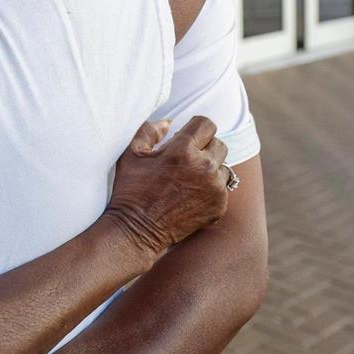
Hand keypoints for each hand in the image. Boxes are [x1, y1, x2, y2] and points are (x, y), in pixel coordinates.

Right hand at [105, 116, 229, 258]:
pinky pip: (223, 188)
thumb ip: (149, 130)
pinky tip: (191, 195)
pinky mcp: (219, 206)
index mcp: (183, 150)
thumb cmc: (131, 190)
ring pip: (223, 166)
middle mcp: (204, 167)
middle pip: (218, 143)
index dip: (194, 128)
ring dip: (209, 168)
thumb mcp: (131, 154)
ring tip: (189, 178)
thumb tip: (169, 122)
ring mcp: (215, 188)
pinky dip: (210, 188)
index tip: (184, 137)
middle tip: (185, 159)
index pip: (206, 124)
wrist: (138, 230)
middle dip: (203, 147)